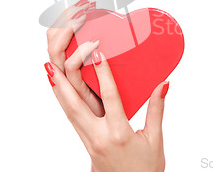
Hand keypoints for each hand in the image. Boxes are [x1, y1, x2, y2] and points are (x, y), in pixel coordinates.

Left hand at [45, 0, 168, 171]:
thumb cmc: (145, 170)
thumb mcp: (155, 140)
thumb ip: (157, 110)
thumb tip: (163, 85)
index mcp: (119, 134)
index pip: (110, 97)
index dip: (104, 74)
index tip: (98, 53)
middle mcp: (99, 136)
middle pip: (76, 104)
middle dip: (63, 81)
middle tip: (53, 60)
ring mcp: (89, 141)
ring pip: (69, 111)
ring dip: (58, 89)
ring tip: (50, 69)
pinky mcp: (87, 143)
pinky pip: (72, 119)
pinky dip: (64, 102)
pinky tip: (61, 90)